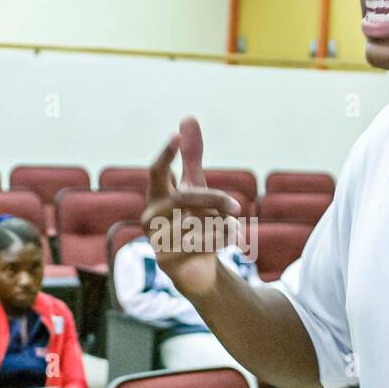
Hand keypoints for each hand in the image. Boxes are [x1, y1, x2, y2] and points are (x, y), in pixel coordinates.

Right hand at [143, 117, 242, 297]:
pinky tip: (228, 242)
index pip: (156, 171)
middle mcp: (149, 216)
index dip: (166, 155)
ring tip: (232, 229)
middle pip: (186, 197)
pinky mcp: (166, 260)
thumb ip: (191, 156)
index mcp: (155, 196)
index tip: (176, 137)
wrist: (197, 269)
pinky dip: (222, 240)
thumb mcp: (195, 188)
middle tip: (238, 206)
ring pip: (198, 222)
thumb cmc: (194, 222)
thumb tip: (187, 118)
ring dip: (223, 224)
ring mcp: (155, 240)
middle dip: (216, 200)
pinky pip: (202, 243)